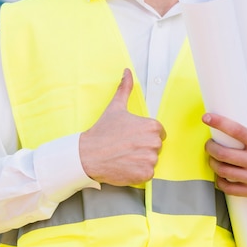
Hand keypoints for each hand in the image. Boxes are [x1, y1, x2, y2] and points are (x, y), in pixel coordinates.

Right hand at [79, 69, 165, 185]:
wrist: (88, 155)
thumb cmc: (102, 132)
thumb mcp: (115, 107)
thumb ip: (125, 89)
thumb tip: (127, 72)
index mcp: (152, 126)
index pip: (158, 133)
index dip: (143, 135)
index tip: (130, 137)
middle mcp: (154, 142)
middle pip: (155, 147)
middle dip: (142, 148)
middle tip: (125, 147)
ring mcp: (150, 159)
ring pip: (151, 161)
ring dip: (139, 161)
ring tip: (123, 156)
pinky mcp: (145, 174)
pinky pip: (147, 174)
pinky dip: (137, 173)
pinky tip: (124, 166)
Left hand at [203, 112, 246, 210]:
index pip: (238, 131)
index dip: (219, 123)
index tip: (207, 118)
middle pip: (224, 153)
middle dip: (210, 147)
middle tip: (209, 144)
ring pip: (224, 171)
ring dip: (213, 164)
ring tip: (213, 159)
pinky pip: (230, 189)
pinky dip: (221, 182)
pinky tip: (220, 177)